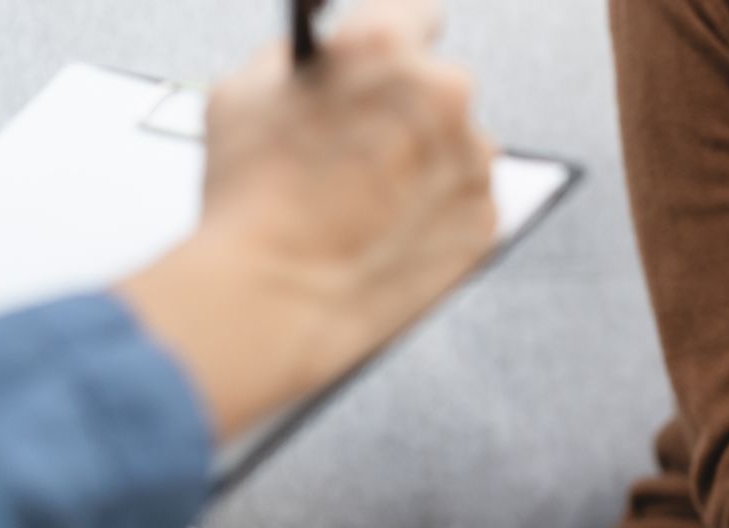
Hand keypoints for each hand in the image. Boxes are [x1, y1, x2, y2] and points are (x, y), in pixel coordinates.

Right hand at [119, 0, 495, 437]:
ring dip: (424, 164)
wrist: (275, 298)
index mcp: (385, 47)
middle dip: (406, 109)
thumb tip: (322, 60)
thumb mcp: (241, 93)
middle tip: (362, 146)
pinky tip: (388, 231)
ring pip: (456, 147)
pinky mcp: (487, 218)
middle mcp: (444, 94)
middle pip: (438, 86)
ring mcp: (473, 160)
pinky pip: (465, 202)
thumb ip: (297, 61)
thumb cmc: (252, 198)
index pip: (416, 11)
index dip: (397, 34)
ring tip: (367, 201)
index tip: (393, 53)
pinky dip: (435, 214)